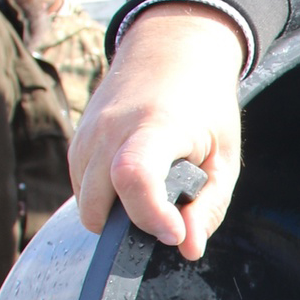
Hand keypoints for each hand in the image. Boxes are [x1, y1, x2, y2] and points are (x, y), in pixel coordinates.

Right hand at [67, 4, 245, 260]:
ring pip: (85, 204)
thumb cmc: (206, 106)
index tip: (175, 232)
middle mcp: (110, 129)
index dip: (151, 216)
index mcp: (154, 126)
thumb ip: (209, 207)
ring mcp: (86, 134)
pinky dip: (104, 198)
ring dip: (115, 214)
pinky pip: (80, 189)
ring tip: (154, 191)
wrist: (172, 49)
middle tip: (168, 216)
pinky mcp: (76, 140)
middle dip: (131, 227)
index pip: (133, 177)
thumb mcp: (224, 157)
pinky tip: (134, 181)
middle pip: (97, 206)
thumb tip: (189, 249)